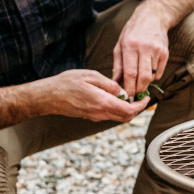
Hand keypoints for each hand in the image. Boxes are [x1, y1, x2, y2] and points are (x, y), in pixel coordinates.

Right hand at [33, 69, 148, 121]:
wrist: (47, 96)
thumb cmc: (66, 83)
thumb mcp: (91, 76)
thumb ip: (109, 84)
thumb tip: (122, 91)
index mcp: (103, 103)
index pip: (129, 110)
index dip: (141, 106)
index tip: (146, 98)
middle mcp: (100, 113)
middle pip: (126, 117)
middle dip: (136, 108)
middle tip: (140, 97)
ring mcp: (94, 116)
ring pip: (117, 117)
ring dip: (126, 108)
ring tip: (128, 94)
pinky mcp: (90, 116)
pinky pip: (108, 114)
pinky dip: (116, 108)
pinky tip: (114, 97)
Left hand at [112, 0, 169, 98]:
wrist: (152, 17)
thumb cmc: (132, 32)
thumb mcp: (120, 45)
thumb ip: (118, 65)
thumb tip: (116, 82)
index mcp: (130, 46)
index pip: (130, 72)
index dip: (129, 87)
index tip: (127, 96)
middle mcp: (144, 48)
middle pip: (143, 77)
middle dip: (139, 89)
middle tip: (135, 94)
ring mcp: (157, 50)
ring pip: (152, 76)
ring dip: (145, 83)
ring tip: (139, 80)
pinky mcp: (165, 53)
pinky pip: (159, 72)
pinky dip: (153, 76)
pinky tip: (148, 71)